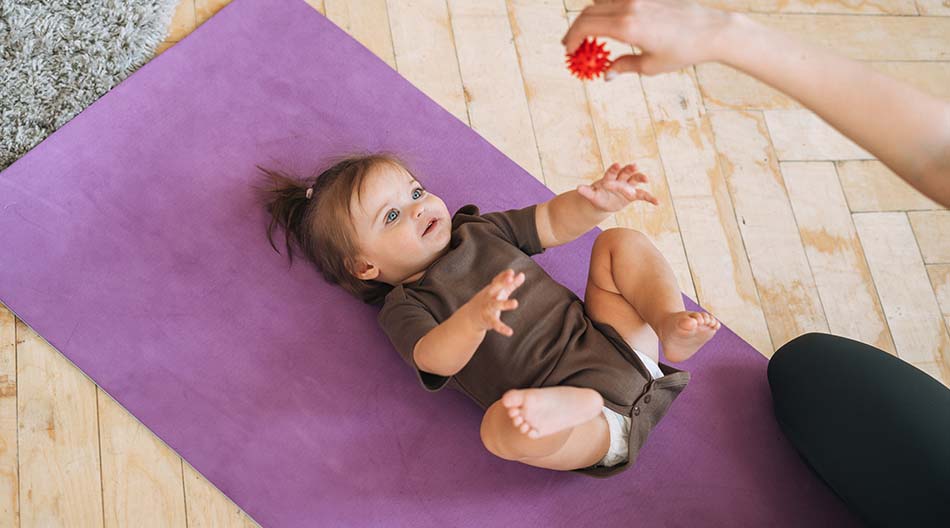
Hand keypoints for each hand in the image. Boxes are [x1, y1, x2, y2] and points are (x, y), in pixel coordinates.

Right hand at [464, 269, 525, 336]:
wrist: (470, 318)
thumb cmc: (488, 302)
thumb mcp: (499, 292)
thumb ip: (511, 284)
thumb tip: (522, 275)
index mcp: (492, 289)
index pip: (498, 280)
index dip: (504, 276)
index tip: (511, 272)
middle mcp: (489, 297)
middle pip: (495, 288)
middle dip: (502, 283)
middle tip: (510, 279)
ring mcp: (488, 308)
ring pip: (496, 305)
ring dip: (505, 303)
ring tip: (515, 303)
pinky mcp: (488, 320)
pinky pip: (496, 324)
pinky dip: (502, 328)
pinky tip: (510, 332)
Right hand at [562, 0, 736, 75]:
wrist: (711, 31)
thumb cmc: (683, 51)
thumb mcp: (650, 66)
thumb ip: (623, 67)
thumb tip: (605, 74)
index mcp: (627, 26)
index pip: (585, 25)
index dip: (572, 38)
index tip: (569, 51)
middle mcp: (630, 6)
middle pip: (588, 11)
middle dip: (576, 29)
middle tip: (572, 45)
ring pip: (601, 2)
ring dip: (591, 17)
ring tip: (591, 37)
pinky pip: (617, 0)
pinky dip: (606, 10)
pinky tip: (609, 25)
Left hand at [577, 162, 657, 211]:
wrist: (604, 202)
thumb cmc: (597, 196)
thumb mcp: (591, 195)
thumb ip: (586, 192)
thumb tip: (578, 188)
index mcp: (609, 177)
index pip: (612, 172)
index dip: (614, 168)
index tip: (617, 164)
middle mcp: (620, 179)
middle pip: (626, 172)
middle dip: (629, 169)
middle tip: (634, 165)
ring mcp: (628, 186)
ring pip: (635, 179)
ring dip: (640, 178)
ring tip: (646, 179)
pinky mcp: (633, 195)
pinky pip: (643, 196)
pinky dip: (650, 198)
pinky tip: (657, 202)